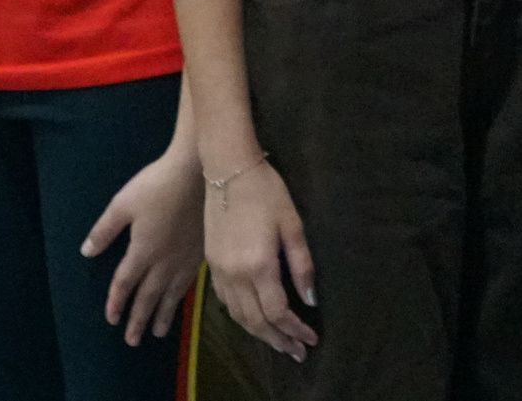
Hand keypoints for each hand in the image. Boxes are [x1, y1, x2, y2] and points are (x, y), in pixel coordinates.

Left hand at [83, 141, 203, 345]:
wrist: (200, 173)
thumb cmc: (158, 185)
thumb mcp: (123, 203)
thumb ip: (105, 230)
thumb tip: (87, 252)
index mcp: (143, 250)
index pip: (126, 283)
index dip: (116, 302)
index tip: (112, 320)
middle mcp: (164, 261)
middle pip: (148, 296)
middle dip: (138, 319)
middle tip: (132, 341)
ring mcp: (185, 259)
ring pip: (171, 295)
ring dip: (162, 315)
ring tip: (157, 333)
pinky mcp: (201, 253)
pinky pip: (188, 285)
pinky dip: (181, 299)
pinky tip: (181, 303)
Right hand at [203, 158, 317, 361]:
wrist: (227, 168)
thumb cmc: (266, 191)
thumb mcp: (292, 224)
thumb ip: (302, 265)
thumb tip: (310, 299)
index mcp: (258, 265)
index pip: (277, 312)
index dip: (295, 330)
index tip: (311, 339)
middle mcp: (235, 274)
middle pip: (255, 321)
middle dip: (278, 340)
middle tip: (297, 353)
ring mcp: (219, 270)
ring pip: (237, 315)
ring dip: (258, 333)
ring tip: (277, 343)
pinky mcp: (210, 262)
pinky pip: (224, 301)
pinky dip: (239, 316)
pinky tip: (252, 318)